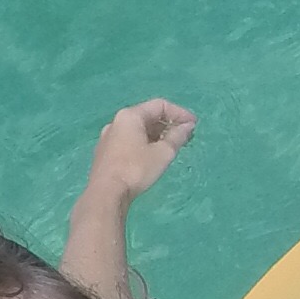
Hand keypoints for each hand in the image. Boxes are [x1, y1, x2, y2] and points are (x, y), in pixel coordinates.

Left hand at [80, 97, 195, 209]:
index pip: (159, 105)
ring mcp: (108, 137)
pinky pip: (129, 140)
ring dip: (157, 135)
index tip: (194, 125)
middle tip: (185, 137)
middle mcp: (117, 122)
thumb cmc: (136, 169)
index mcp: (130, 116)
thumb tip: (187, 126)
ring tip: (171, 147)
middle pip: (148, 116)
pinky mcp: (105, 152)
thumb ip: (177, 137)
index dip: (180, 113)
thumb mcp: (162, 153)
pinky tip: (153, 156)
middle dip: (169, 124)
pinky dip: (144, 143)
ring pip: (138, 129)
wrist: (106, 193)